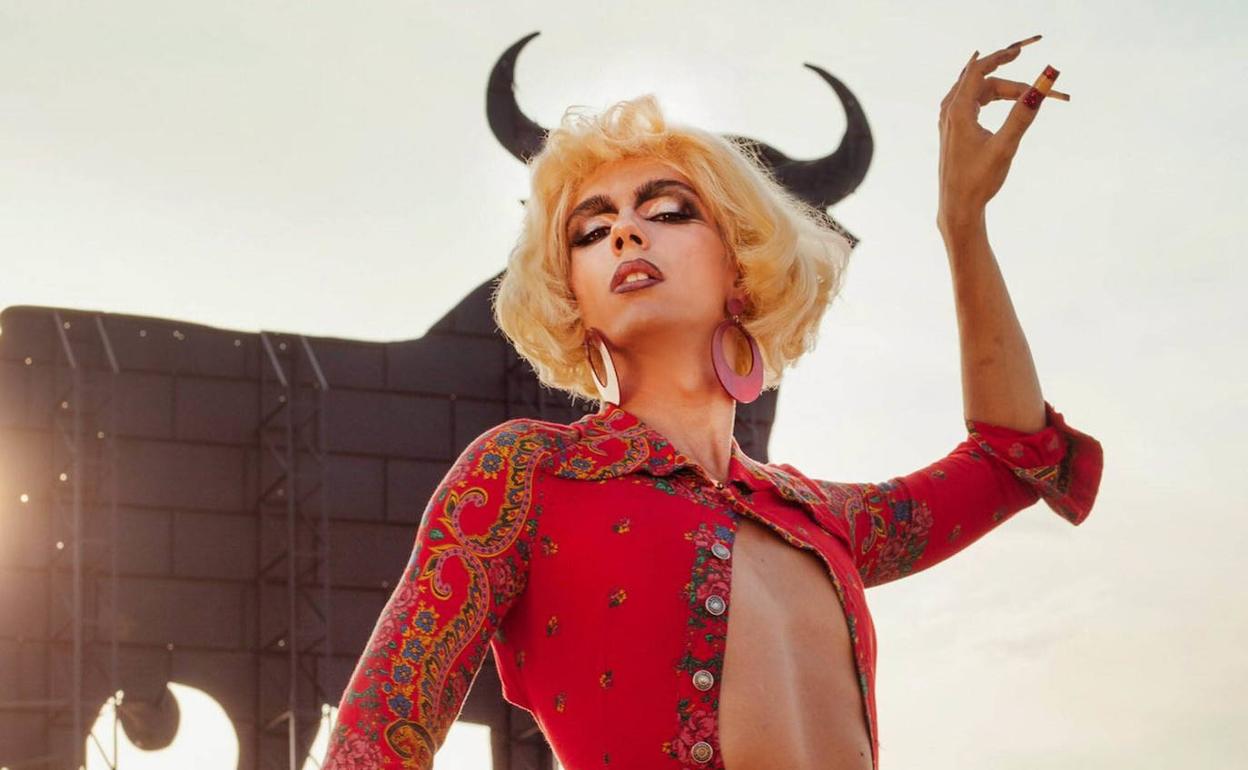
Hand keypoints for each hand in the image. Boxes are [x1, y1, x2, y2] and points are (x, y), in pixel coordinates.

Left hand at [937, 35, 1069, 231]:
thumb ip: (1024, 114)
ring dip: (1000, 91)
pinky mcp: (952, 131)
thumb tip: (1043, 85)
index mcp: (959, 112)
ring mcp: (948, 122)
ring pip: (976, 93)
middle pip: (982, 83)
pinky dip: (987, 96)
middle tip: (1038, 93)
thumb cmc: (979, 180)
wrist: (957, 207)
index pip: (978, 70)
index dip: (1000, 57)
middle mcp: (949, 112)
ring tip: (1024, 95)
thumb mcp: (1006, 146)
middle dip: (1010, 83)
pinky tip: (994, 96)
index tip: (1021, 51)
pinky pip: (970, 102)